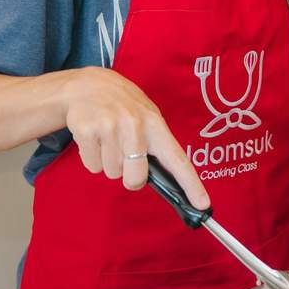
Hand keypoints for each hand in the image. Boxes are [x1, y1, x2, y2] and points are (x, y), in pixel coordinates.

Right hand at [61, 66, 208, 207]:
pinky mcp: (87, 131)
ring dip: (109, 163)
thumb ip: (156, 144)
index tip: (202, 204)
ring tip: (108, 138)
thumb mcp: (146, 116)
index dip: (191, 184)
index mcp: (155, 124)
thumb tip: (166, 180)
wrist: (87, 85)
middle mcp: (135, 125)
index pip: (177, 159)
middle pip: (136, 179)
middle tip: (125, 155)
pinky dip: (92, 158)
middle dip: (130, 177)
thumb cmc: (122, 105)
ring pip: (112, 173)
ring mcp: (109, 127)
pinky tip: (94, 138)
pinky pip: (93, 166)